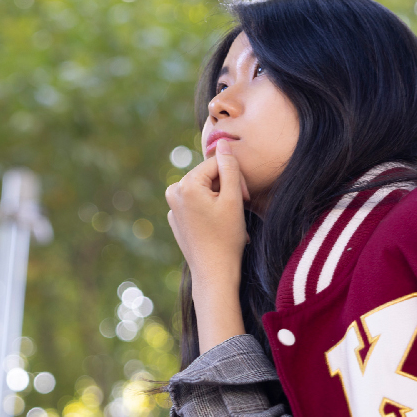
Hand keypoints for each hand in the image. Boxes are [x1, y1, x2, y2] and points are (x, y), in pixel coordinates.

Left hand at [165, 140, 249, 287]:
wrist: (214, 273)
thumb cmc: (226, 237)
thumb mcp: (233, 198)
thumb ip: (229, 167)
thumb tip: (222, 143)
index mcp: (186, 184)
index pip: (217, 164)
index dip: (235, 178)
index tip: (244, 198)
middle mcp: (173, 192)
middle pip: (209, 176)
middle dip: (227, 188)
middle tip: (239, 210)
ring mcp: (172, 207)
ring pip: (204, 190)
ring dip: (221, 199)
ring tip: (230, 219)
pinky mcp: (176, 220)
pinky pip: (197, 205)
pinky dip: (210, 211)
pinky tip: (218, 228)